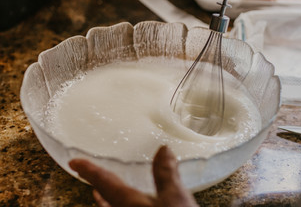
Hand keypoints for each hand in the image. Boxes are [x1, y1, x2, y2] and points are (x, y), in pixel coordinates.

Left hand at [69, 146, 197, 206]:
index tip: (74, 162)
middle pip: (103, 201)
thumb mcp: (175, 197)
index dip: (89, 170)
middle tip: (86, 177)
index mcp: (128, 203)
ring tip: (98, 195)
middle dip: (95, 188)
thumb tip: (163, 149)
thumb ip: (166, 174)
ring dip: (104, 202)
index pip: (104, 182)